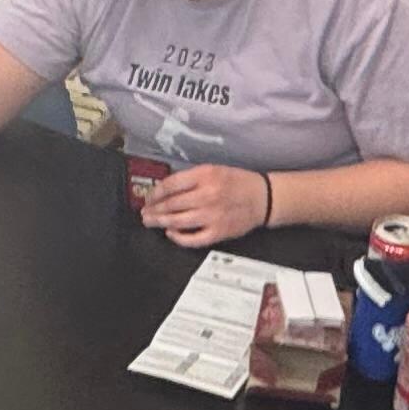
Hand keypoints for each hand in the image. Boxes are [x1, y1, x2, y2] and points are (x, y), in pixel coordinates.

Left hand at [142, 162, 268, 248]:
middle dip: (153, 210)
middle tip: (145, 213)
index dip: (155, 193)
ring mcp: (212, 215)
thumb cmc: (238, 182)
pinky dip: (178, 237)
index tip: (148, 198)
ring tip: (151, 222)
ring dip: (160, 222)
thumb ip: (191, 178)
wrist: (263, 197)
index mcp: (205, 175)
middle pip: (170, 205)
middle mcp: (207, 195)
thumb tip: (166, 190)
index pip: (170, 185)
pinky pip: (192, 239)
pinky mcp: (218, 232)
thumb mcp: (214, 170)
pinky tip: (171, 233)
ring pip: (177, 222)